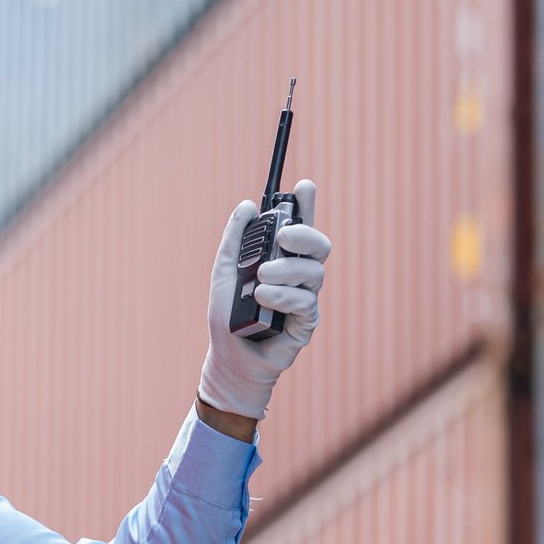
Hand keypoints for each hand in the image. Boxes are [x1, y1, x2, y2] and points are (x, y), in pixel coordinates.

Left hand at [197, 180, 330, 421]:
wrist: (229, 358)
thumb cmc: (227, 317)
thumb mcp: (224, 272)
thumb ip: (235, 240)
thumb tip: (246, 206)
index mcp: (280, 260)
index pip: (299, 227)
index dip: (306, 206)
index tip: (304, 185)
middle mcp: (297, 276)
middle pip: (319, 246)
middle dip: (304, 235)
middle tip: (282, 237)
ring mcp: (305, 298)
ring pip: (313, 273)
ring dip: (285, 272)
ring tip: (260, 281)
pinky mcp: (306, 323)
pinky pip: (306, 302)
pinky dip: (284, 297)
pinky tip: (265, 299)